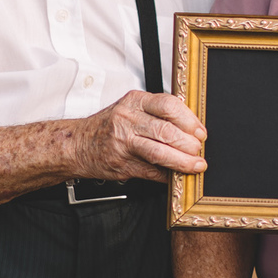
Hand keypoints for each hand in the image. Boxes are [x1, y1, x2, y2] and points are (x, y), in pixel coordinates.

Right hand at [75, 90, 206, 182]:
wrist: (77, 144)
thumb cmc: (108, 126)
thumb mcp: (131, 109)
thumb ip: (157, 114)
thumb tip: (191, 128)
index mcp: (135, 101)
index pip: (168, 105)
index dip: (189, 120)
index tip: (200, 131)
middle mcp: (127, 119)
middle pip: (167, 131)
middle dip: (189, 144)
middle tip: (199, 151)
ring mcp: (123, 142)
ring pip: (160, 152)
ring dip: (182, 162)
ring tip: (195, 165)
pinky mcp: (121, 164)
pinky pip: (150, 171)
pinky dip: (166, 175)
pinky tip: (174, 175)